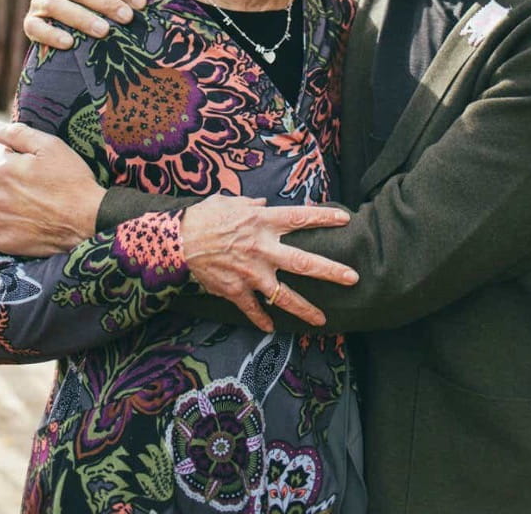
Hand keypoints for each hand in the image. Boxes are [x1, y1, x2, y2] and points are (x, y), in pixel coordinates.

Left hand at [0, 120, 104, 255]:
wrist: (88, 219)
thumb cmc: (72, 179)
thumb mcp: (51, 146)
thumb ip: (17, 133)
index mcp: (3, 168)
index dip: (10, 152)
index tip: (28, 161)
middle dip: (3, 173)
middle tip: (30, 180)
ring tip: (20, 198)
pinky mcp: (1, 240)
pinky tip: (5, 217)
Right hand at [23, 0, 146, 48]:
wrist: (54, 24)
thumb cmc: (85, 3)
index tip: (141, 3)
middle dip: (106, 2)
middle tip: (128, 17)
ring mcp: (37, 2)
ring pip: (57, 5)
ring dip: (82, 18)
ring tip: (104, 31)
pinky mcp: (29, 23)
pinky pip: (36, 28)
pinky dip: (52, 35)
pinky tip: (69, 43)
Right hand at [181, 196, 357, 332]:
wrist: (178, 241)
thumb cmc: (204, 216)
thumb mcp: (230, 202)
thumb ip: (250, 206)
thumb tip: (263, 206)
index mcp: (262, 223)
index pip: (300, 218)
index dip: (323, 218)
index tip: (344, 220)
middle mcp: (263, 249)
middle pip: (303, 262)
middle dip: (330, 270)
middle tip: (352, 278)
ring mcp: (251, 273)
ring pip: (284, 295)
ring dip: (305, 309)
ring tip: (323, 320)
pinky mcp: (236, 290)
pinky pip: (253, 310)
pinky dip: (262, 320)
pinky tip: (271, 329)